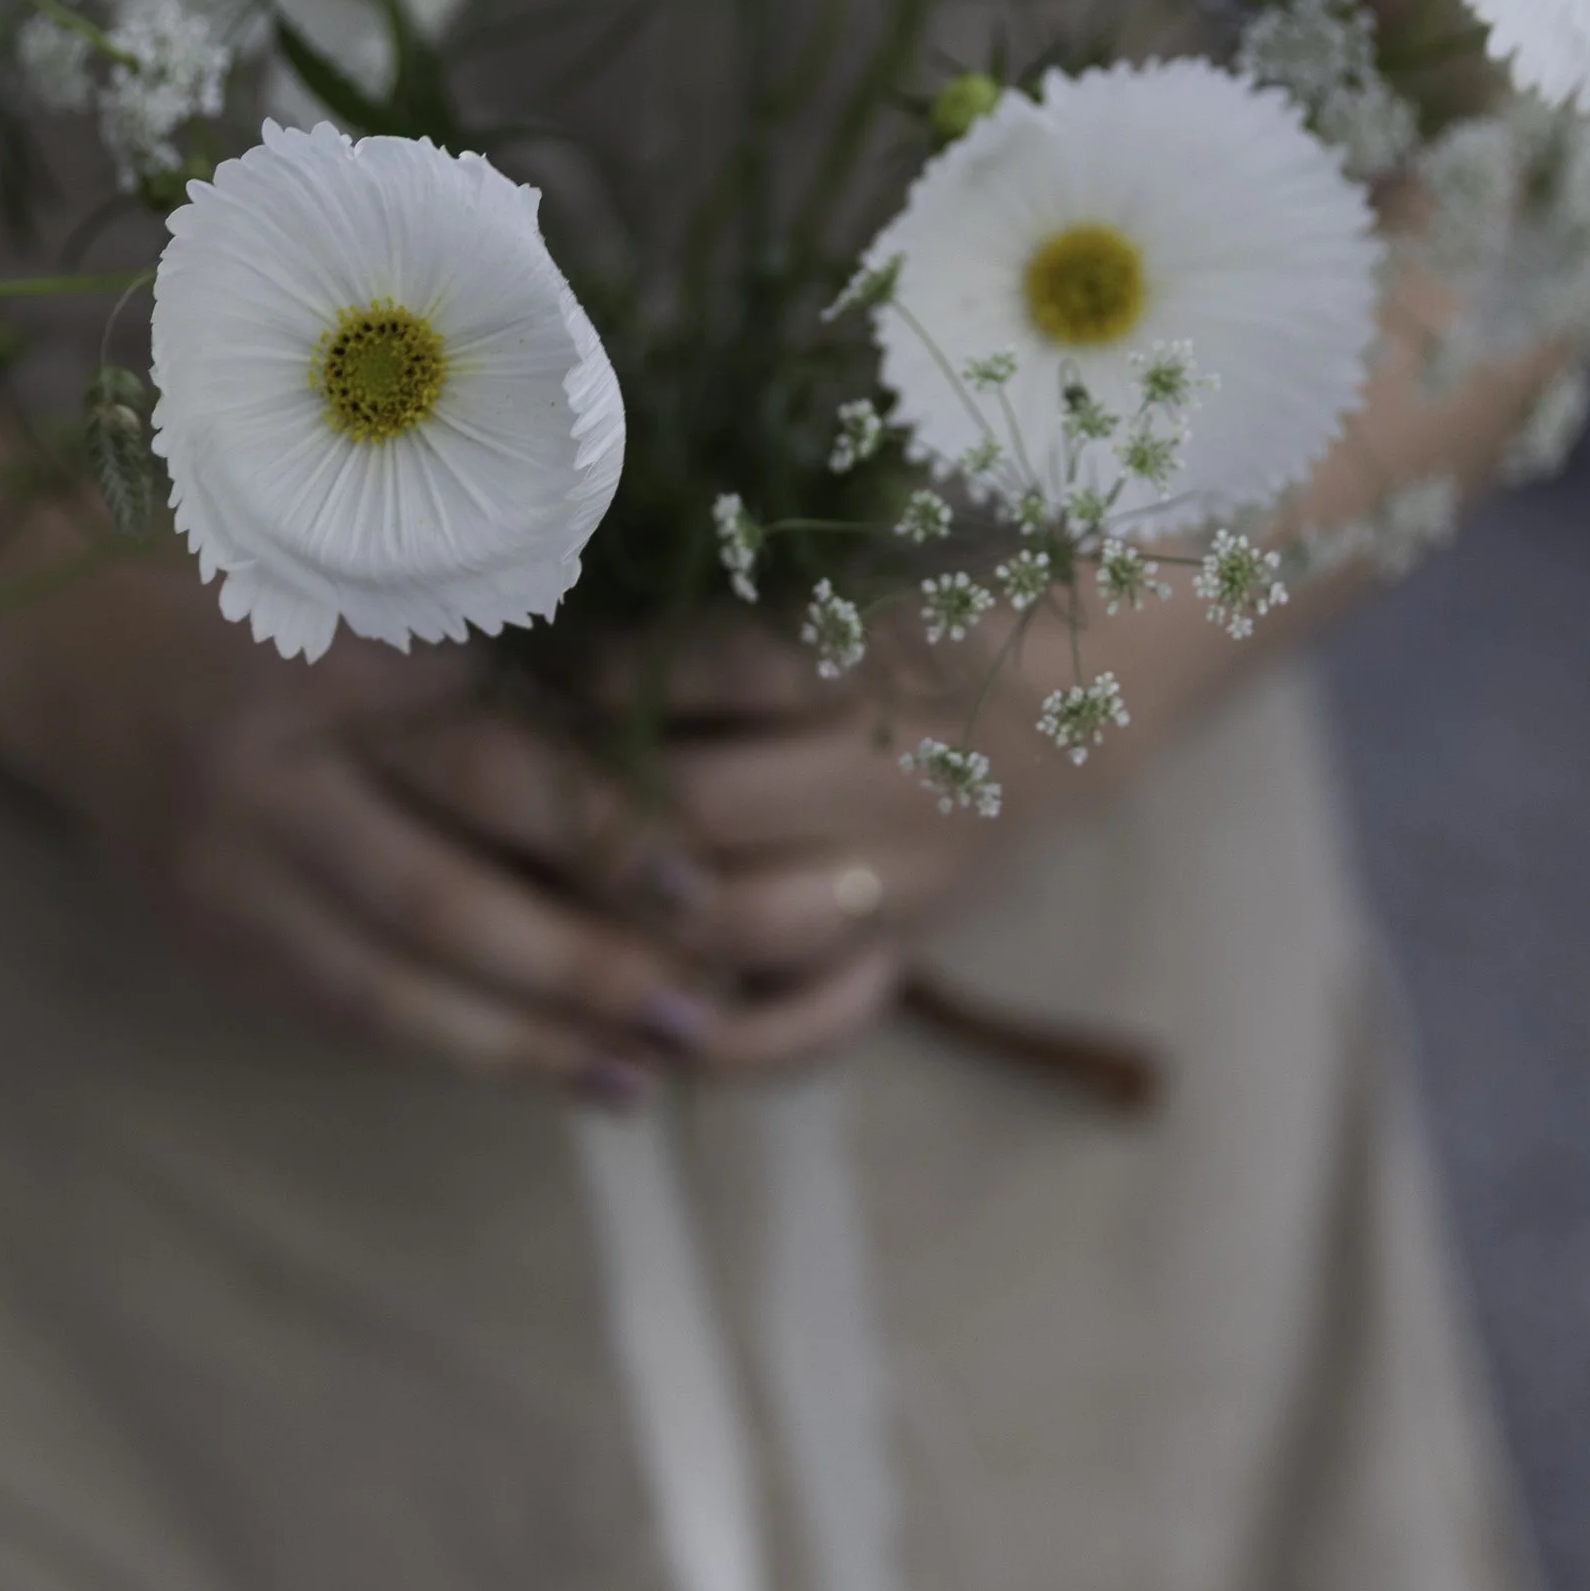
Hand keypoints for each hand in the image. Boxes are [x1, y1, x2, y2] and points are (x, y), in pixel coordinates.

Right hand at [0, 555, 895, 1103]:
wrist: (81, 656)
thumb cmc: (282, 599)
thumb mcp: (385, 588)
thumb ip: (500, 659)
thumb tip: (670, 760)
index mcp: (324, 663)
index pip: (476, 761)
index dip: (593, 826)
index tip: (695, 876)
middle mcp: (261, 775)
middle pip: (435, 895)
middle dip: (572, 965)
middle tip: (695, 1007)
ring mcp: (220, 873)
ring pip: (385, 987)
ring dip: (524, 1042)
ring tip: (642, 1072)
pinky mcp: (208, 939)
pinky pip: (341, 1014)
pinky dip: (452, 1050)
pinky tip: (549, 1071)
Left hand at [396, 609, 1080, 1061]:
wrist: (1104, 679)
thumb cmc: (955, 586)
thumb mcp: (873, 552)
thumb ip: (748, 573)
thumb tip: (581, 570)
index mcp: (888, 651)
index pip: (724, 667)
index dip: (612, 670)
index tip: (530, 656)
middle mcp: (897, 771)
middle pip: (706, 806)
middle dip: (580, 799)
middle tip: (484, 778)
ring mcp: (907, 872)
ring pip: (742, 923)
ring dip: (627, 917)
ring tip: (533, 884)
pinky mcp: (911, 938)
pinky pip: (812, 1020)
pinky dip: (722, 1038)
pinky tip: (634, 1019)